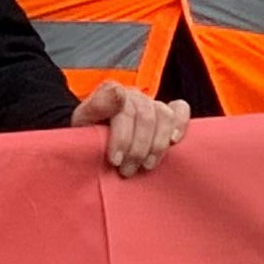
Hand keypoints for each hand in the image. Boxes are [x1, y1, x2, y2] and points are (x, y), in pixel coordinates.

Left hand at [71, 80, 189, 175]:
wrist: (94, 139)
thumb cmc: (88, 132)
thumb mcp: (82, 122)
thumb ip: (97, 106)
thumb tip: (119, 92)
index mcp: (113, 92)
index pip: (125, 111)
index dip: (122, 138)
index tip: (115, 160)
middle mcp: (135, 95)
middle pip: (146, 118)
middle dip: (137, 148)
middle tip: (127, 171)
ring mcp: (152, 103)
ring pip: (164, 117)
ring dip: (157, 144)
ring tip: (146, 165)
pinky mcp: (167, 112)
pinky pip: (180, 110)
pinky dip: (181, 124)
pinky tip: (174, 141)